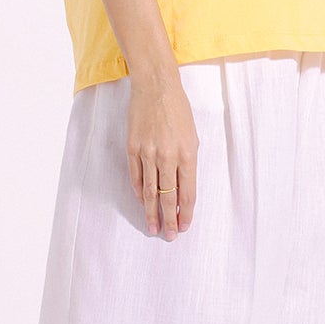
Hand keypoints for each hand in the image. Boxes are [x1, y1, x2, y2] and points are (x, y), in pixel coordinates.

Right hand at [126, 70, 198, 239]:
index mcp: (187, 154)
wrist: (156, 87)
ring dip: (151, 212)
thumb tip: (181, 188)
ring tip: (152, 228)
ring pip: (150, 191)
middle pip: (168, 197)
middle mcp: (167, 156)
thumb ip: (188, 163)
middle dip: (169, 220)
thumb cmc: (178, 111)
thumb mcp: (192, 136)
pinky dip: (139, 192)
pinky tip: (142, 203)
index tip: (184, 226)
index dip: (185, 213)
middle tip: (168, 236)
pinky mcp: (132, 148)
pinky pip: (136, 177)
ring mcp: (148, 153)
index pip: (187, 192)